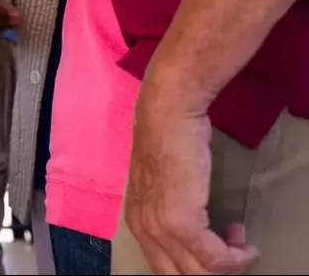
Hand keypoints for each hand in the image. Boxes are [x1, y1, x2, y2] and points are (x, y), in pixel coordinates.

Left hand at [124, 77, 258, 273]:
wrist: (168, 118)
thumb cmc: (169, 142)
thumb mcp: (162, 185)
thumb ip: (168, 210)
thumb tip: (189, 229)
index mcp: (137, 222)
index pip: (163, 267)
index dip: (195, 266)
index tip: (215, 252)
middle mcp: (143, 230)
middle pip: (179, 275)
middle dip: (211, 270)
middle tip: (231, 255)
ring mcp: (160, 228)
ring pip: (198, 272)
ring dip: (228, 265)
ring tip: (239, 244)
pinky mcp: (181, 222)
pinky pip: (214, 257)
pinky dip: (235, 256)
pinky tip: (242, 241)